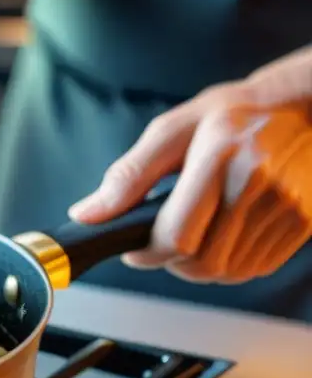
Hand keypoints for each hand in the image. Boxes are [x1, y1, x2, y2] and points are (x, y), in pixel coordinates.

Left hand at [68, 60, 311, 283]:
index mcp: (221, 157)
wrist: (304, 105)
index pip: (177, 235)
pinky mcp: (303, 222)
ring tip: (191, 236)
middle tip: (161, 242)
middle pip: (202, 262)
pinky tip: (220, 237)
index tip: (135, 249)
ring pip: (228, 272)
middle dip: (170, 262)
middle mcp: (259, 183)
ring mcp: (287, 206)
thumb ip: (128, 176)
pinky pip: (255, 268)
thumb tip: (86, 213)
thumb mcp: (172, 131)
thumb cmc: (233, 113)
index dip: (147, 253)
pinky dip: (229, 264)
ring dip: (198, 266)